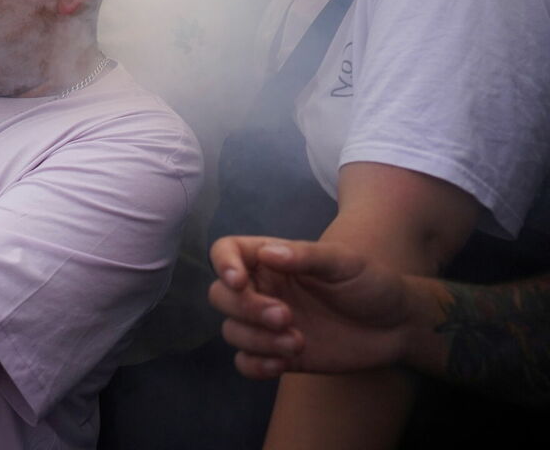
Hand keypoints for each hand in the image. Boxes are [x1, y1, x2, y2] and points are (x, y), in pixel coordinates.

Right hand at [207, 236, 413, 379]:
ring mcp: (266, 324)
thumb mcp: (345, 262)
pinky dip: (255, 365)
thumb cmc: (371, 283)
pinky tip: (283, 364)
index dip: (223, 264)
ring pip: (231, 331)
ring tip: (297, 342)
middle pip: (221, 296)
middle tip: (286, 316)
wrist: (397, 326)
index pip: (226, 251)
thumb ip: (307, 256)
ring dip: (257, 339)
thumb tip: (267, 253)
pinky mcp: (276, 354)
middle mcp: (262, 289)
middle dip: (246, 309)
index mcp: (271, 259)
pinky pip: (244, 362)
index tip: (239, 282)